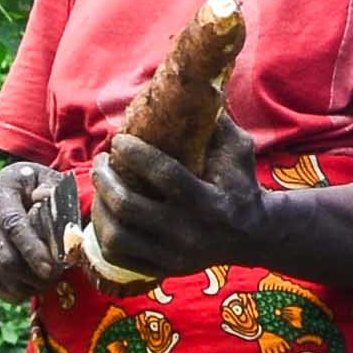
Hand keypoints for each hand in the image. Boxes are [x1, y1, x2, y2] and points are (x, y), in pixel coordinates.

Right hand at [0, 159, 81, 303]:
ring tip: (49, 281)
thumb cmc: (41, 188)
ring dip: (29, 284)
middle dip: (33, 274)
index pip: (12, 224)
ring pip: (1, 274)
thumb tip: (44, 196)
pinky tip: (34, 284)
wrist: (18, 193)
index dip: (32, 249)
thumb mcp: (51, 182)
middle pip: (4, 256)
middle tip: (56, 277)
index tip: (51, 269)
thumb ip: (54, 192)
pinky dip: (18, 290)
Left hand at [88, 115, 263, 283]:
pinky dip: (104, 234)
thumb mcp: (238, 150)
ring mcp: (174, 256)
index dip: (135, 154)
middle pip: (130, 207)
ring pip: (118, 236)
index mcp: (209, 203)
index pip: (164, 175)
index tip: (119, 140)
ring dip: (100, 207)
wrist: (253, 235)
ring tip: (99, 186)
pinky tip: (105, 213)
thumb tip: (192, 84)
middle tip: (101, 161)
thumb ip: (216, 121)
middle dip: (106, 180)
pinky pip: (120, 257)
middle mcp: (189, 233)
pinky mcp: (163, 269)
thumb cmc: (241, 184)